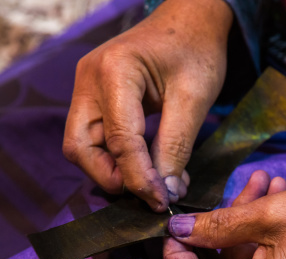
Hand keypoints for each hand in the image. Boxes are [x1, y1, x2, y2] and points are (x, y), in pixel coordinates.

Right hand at [63, 0, 232, 210]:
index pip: (118, 140)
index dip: (139, 178)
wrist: (191, 22)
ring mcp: (87, 88)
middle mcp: (88, 80)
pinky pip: (96, 137)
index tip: (161, 202)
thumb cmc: (197, 51)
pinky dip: (118, 157)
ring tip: (154, 182)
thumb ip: (176, 146)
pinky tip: (148, 166)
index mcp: (114, 72)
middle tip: (150, 194)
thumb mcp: (194, 99)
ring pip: (84, 146)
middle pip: (81, 148)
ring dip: (114, 170)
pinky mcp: (96, 97)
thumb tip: (165, 191)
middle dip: (113, 177)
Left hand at [163, 171, 285, 258]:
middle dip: (205, 242)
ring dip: (239, 227)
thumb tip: (178, 228)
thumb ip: (219, 223)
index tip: (173, 226)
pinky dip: (257, 237)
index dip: (175, 256)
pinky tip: (273, 195)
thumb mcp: (272, 214)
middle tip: (212, 206)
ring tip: (259, 183)